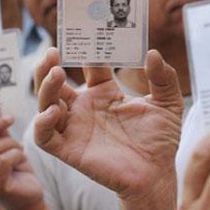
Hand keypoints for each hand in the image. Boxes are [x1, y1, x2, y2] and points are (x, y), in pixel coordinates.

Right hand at [33, 48, 183, 198]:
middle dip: (48, 65)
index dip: (87, 50)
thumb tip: (152, 52)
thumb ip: (164, 78)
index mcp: (104, 93)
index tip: (89, 35)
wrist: (158, 175)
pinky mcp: (69, 150)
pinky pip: (44, 137)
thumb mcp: (168, 103)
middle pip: (55, 82)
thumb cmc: (160, 140)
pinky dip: (42, 123)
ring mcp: (75, 128)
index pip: (88, 66)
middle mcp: (85, 108)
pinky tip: (54, 111)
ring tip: (56, 73)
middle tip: (52, 51)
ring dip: (44, 87)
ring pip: (45, 104)